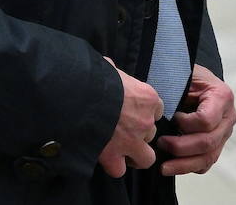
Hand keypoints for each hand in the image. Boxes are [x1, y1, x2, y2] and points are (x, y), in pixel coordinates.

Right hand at [97, 57, 162, 178]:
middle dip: (139, 134)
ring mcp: (133, 141)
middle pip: (151, 133)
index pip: (156, 110)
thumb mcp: (109, 68)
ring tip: (119, 149)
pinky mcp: (114, 156)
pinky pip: (121, 169)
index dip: (143, 113)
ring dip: (133, 154)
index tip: (131, 113)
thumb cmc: (94, 78)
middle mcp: (145, 121)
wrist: (78, 96)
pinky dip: (115, 166)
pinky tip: (107, 158)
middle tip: (123, 132)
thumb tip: (108, 66)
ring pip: (146, 157)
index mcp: (148, 97)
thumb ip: (115, 72)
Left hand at [159, 65, 235, 175]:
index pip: (206, 120)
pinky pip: (206, 163)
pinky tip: (175, 166)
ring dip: (184, 164)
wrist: (198, 81)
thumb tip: (159, 111)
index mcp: (222, 96)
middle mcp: (228, 117)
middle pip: (208, 142)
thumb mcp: (185, 75)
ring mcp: (225, 133)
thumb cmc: (190, 77)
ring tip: (164, 167)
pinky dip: (190, 167)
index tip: (172, 117)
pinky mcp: (218, 144)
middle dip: (181, 147)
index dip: (186, 123)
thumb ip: (176, 90)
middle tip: (161, 143)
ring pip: (208, 157)